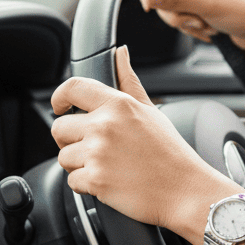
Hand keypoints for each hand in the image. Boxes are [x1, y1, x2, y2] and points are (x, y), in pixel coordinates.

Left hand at [50, 46, 236, 244]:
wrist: (185, 191)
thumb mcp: (151, 110)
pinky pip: (72, 181)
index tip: (59, 106)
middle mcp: (104, 126)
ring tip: (108, 166)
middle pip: (59, 128)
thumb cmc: (171, 153)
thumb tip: (120, 53)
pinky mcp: (95, 180)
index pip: (72, 88)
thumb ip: (129, 81)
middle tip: (94, 147)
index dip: (59, 97)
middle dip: (71, 139)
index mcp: (118, 104)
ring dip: (79, 164)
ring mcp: (98, 153)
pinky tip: (110, 181)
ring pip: (63, 157)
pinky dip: (87, 185)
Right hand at [139, 0, 244, 51]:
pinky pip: (182, 13)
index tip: (151, 3)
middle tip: (194, 18)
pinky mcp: (202, 0)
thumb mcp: (207, 4)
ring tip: (206, 24)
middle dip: (175, 10)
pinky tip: (209, 27)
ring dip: (185, 20)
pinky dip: (192, 24)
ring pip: (170, 4)